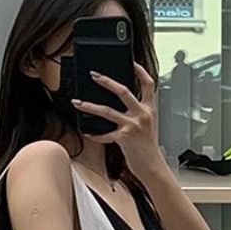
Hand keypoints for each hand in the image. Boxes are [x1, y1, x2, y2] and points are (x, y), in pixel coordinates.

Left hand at [71, 62, 162, 176]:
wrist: (152, 166)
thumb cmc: (148, 148)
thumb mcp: (148, 126)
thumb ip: (137, 114)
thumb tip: (119, 106)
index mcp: (150, 110)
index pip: (148, 84)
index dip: (140, 71)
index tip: (131, 63)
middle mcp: (142, 115)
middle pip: (123, 91)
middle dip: (106, 81)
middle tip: (94, 76)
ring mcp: (132, 125)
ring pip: (107, 110)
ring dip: (89, 106)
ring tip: (78, 102)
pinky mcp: (124, 137)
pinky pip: (104, 134)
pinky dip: (95, 134)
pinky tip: (88, 133)